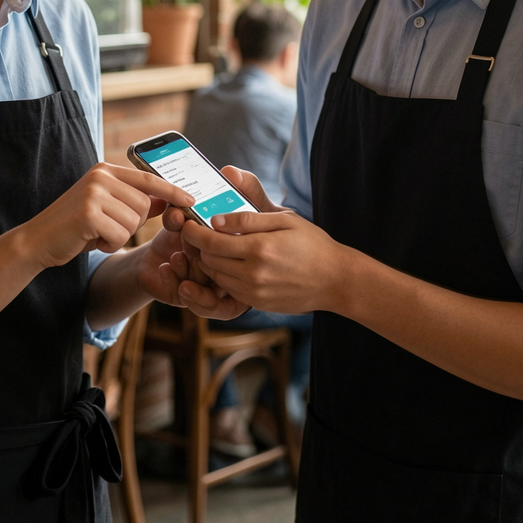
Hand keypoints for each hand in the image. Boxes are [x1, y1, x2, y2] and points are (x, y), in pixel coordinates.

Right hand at [24, 163, 191, 269]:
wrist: (37, 241)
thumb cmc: (74, 227)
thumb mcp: (105, 208)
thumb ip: (132, 201)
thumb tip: (165, 201)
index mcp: (105, 170)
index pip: (148, 178)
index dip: (172, 190)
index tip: (191, 200)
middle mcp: (100, 176)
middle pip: (143, 205)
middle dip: (132, 224)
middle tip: (107, 228)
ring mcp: (93, 192)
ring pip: (134, 221)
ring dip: (119, 236)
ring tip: (96, 233)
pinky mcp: (89, 213)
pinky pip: (120, 235)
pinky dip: (109, 244)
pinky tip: (91, 240)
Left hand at [179, 204, 342, 315]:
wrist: (335, 280)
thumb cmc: (312, 244)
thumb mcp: (284, 220)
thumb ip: (248, 218)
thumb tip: (216, 219)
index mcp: (259, 248)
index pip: (210, 241)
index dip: (193, 232)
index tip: (186, 222)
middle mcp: (253, 274)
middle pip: (208, 260)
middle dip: (198, 246)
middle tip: (197, 233)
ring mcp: (255, 292)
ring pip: (215, 276)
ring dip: (209, 262)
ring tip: (214, 247)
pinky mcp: (258, 303)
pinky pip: (229, 289)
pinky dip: (223, 276)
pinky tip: (231, 263)